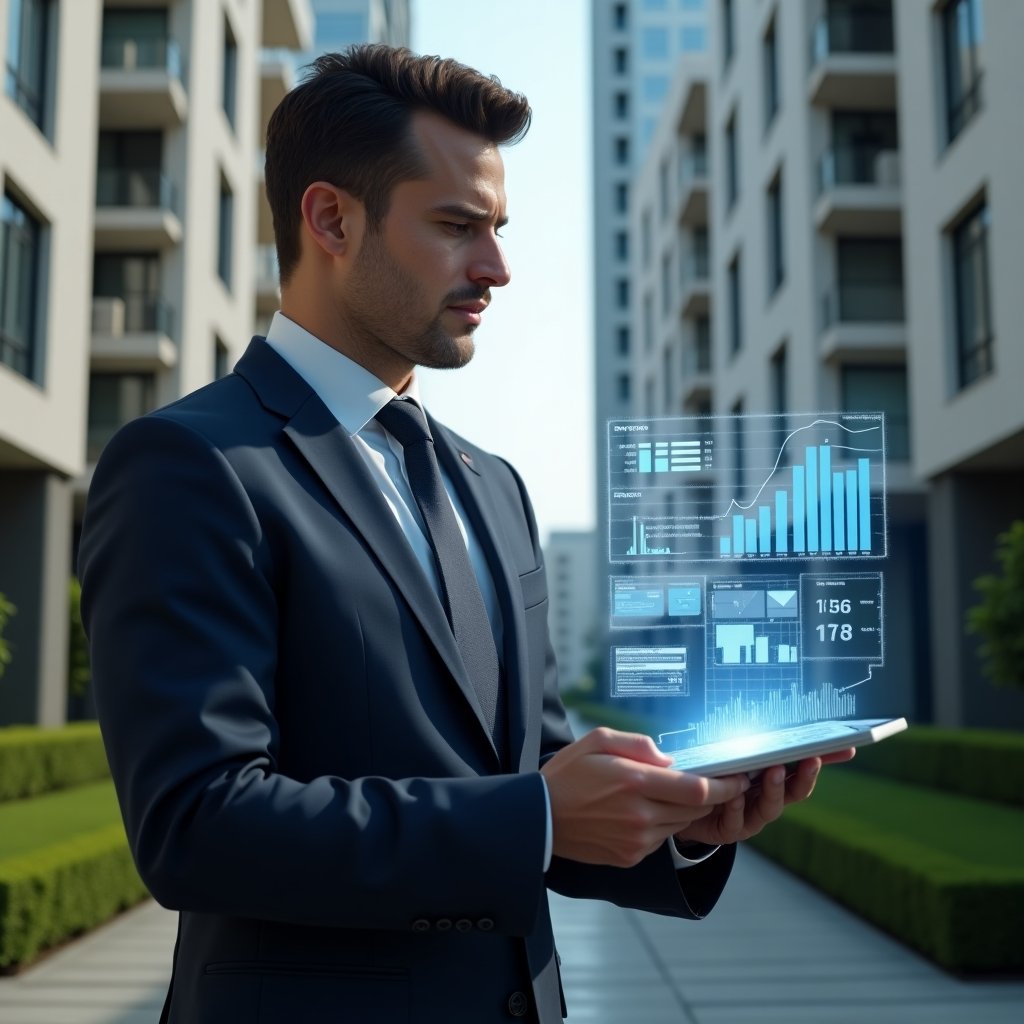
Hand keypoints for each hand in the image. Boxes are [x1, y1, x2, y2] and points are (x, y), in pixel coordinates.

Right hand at [541, 727, 750, 867]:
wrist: (539, 818)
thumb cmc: (567, 773)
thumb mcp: (598, 740)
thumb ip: (638, 744)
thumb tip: (670, 759)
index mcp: (635, 783)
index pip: (698, 789)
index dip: (726, 785)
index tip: (740, 777)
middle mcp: (641, 816)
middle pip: (696, 809)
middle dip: (711, 796)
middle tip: (718, 782)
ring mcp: (637, 841)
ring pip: (680, 825)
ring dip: (684, 810)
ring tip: (671, 794)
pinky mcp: (630, 857)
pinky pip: (659, 839)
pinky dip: (661, 824)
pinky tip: (643, 811)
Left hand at [674, 747, 855, 846]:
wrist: (686, 810)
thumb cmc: (716, 779)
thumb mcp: (735, 759)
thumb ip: (757, 746)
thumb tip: (780, 719)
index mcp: (773, 781)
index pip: (805, 769)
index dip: (825, 759)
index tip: (846, 748)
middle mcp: (767, 800)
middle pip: (794, 791)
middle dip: (805, 776)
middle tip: (810, 759)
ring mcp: (751, 817)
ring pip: (770, 808)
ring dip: (774, 789)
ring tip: (773, 771)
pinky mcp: (729, 830)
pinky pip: (736, 820)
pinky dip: (737, 807)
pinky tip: (735, 794)